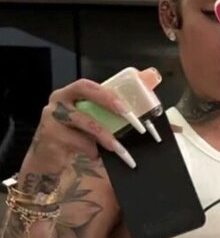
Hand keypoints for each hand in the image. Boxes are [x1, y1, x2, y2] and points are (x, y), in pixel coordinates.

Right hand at [28, 76, 148, 171]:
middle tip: (132, 119)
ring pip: (84, 122)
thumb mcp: (93, 120)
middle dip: (110, 103)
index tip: (130, 107)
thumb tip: (152, 79)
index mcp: (71, 93)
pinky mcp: (50, 136)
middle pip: (85, 93)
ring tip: (120, 149)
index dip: (109, 94)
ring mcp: (52, 117)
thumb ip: (114, 105)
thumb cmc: (75, 135)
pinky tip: (96, 156)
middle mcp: (59, 100)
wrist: (49, 158)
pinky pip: (78, 142)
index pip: (89, 85)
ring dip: (106, 136)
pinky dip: (92, 150)